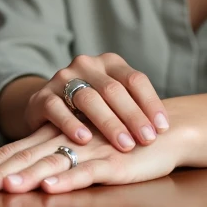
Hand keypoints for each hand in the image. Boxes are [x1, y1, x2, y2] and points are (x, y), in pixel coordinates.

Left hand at [0, 122, 184, 193]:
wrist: (167, 130)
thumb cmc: (122, 142)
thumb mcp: (84, 152)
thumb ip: (58, 159)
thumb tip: (27, 178)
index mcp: (55, 137)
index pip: (13, 151)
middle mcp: (65, 141)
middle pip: (22, 157)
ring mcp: (88, 151)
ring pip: (50, 163)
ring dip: (24, 176)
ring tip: (0, 189)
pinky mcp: (112, 162)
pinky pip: (86, 172)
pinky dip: (67, 180)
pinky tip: (48, 187)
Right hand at [22, 53, 168, 152]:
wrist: (47, 107)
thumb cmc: (92, 109)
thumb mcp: (114, 100)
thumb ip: (134, 107)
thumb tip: (166, 129)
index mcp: (109, 62)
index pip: (135, 79)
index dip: (150, 103)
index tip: (162, 128)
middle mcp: (86, 65)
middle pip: (113, 89)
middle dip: (133, 117)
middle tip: (147, 140)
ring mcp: (61, 78)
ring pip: (87, 98)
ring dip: (108, 123)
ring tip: (124, 144)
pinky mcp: (41, 97)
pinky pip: (57, 108)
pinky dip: (71, 124)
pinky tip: (85, 140)